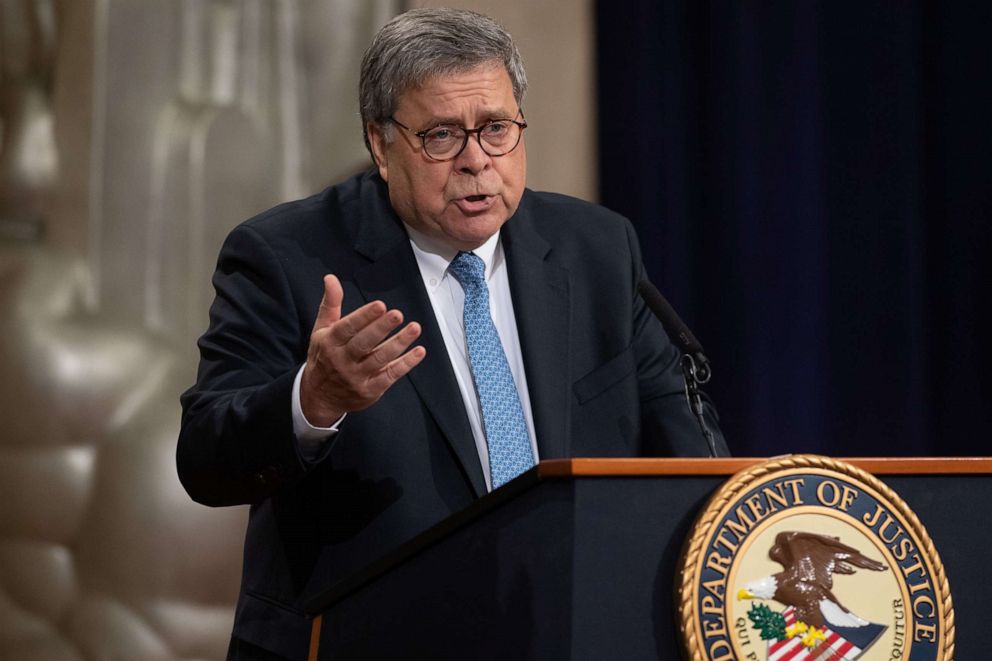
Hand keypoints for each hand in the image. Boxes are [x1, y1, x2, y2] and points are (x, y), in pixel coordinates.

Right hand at [300, 275, 425, 425]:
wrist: (318, 397)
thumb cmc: (324, 357)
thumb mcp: (321, 330)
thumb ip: (330, 304)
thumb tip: (331, 278)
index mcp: (330, 342)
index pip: (347, 328)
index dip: (364, 316)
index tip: (380, 305)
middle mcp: (342, 360)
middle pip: (364, 343)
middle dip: (381, 328)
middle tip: (398, 314)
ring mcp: (356, 377)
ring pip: (379, 359)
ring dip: (399, 343)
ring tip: (414, 328)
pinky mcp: (369, 390)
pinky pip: (389, 376)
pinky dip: (405, 364)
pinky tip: (418, 351)